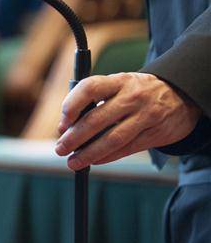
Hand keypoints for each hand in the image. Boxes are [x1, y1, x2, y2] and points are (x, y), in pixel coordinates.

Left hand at [54, 72, 201, 170]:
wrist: (182, 95)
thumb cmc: (138, 91)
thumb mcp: (119, 85)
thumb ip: (95, 100)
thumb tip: (66, 126)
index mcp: (119, 81)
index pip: (89, 88)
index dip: (71, 105)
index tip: (63, 123)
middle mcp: (132, 97)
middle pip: (97, 119)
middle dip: (74, 137)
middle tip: (60, 148)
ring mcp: (146, 116)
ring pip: (112, 139)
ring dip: (89, 153)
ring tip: (73, 161)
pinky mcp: (156, 134)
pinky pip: (127, 149)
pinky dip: (108, 157)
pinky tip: (94, 161)